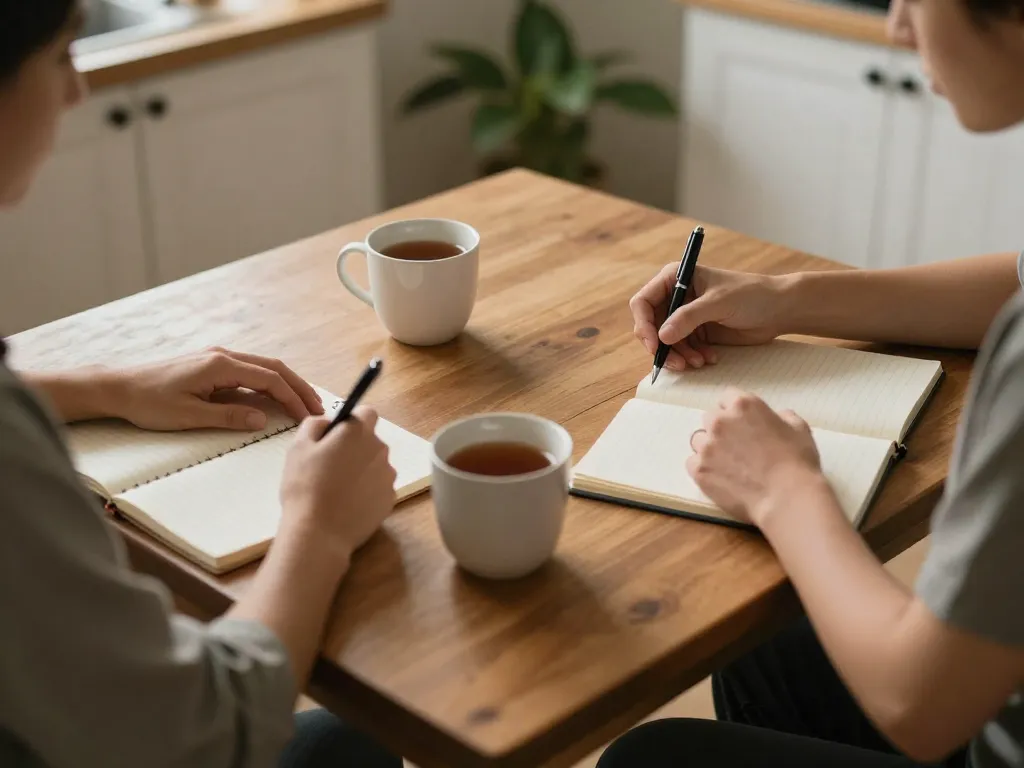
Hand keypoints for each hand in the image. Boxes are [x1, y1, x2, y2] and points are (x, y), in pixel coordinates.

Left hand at [113, 348, 323, 430]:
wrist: (118, 387)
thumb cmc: (148, 401)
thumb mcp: (189, 416)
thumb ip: (228, 417)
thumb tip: (262, 419)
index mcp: (220, 365)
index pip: (269, 379)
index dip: (292, 397)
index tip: (307, 416)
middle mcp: (223, 355)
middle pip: (273, 368)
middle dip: (298, 387)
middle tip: (317, 408)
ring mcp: (217, 358)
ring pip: (263, 367)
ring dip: (286, 384)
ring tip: (303, 403)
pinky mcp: (211, 364)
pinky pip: (249, 371)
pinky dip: (268, 382)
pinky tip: (274, 397)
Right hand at [279, 408, 396, 561]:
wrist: (319, 533)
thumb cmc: (305, 486)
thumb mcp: (298, 447)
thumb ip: (315, 424)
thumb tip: (328, 422)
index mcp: (357, 432)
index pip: (367, 413)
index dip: (352, 422)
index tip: (337, 437)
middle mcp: (379, 449)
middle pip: (371, 441)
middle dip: (355, 448)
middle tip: (331, 466)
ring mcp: (388, 475)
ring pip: (376, 465)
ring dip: (362, 470)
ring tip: (338, 489)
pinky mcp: (390, 499)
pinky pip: (379, 487)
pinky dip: (367, 492)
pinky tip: (348, 504)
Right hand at [630, 265, 785, 370]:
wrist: (779, 309)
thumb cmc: (752, 295)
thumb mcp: (718, 303)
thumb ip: (688, 318)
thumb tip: (661, 336)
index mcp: (675, 278)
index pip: (643, 302)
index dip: (644, 325)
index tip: (655, 345)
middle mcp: (676, 296)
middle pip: (652, 326)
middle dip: (662, 346)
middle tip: (676, 363)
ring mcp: (685, 316)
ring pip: (666, 342)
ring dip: (679, 355)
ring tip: (699, 362)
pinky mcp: (697, 332)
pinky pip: (682, 349)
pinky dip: (691, 357)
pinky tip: (709, 358)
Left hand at [687, 388, 823, 526]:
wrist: (786, 497)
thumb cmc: (797, 462)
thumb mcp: (798, 428)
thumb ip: (782, 416)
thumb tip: (776, 417)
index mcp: (743, 405)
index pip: (727, 398)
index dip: (735, 411)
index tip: (742, 424)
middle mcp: (720, 421)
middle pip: (711, 418)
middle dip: (722, 429)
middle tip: (737, 446)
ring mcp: (706, 446)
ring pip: (698, 440)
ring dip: (710, 448)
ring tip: (728, 464)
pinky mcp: (699, 470)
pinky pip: (693, 463)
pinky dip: (704, 468)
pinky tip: (720, 477)